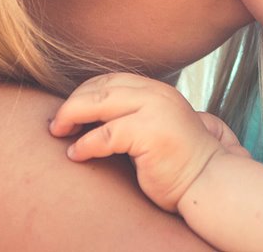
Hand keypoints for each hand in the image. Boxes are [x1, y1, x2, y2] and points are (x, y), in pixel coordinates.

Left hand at [49, 73, 244, 211]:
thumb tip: (88, 117)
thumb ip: (131, 115)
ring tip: (58, 132)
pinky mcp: (149, 133)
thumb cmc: (176, 163)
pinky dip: (84, 145)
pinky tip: (75, 155)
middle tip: (55, 123)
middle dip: (72, 103)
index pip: (110, 79)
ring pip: (98, 103)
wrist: (207, 182)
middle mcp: (156, 94)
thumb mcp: (154, 127)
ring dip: (71, 117)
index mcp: (157, 90)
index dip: (83, 92)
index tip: (68, 111)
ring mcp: (155, 110)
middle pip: (100, 87)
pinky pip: (104, 135)